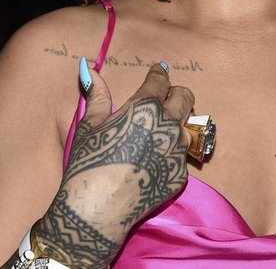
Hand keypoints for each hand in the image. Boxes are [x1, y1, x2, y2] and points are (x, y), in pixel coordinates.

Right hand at [34, 61, 194, 268]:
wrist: (96, 210)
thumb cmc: (89, 162)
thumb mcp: (90, 124)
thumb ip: (97, 93)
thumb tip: (87, 66)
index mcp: (146, 107)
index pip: (161, 80)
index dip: (159, 72)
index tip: (158, 70)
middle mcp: (168, 125)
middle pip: (185, 96)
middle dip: (174, 93)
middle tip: (162, 98)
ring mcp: (178, 151)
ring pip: (188, 126)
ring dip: (176, 124)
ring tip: (157, 132)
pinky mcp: (180, 174)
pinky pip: (181, 155)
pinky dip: (171, 152)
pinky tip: (153, 160)